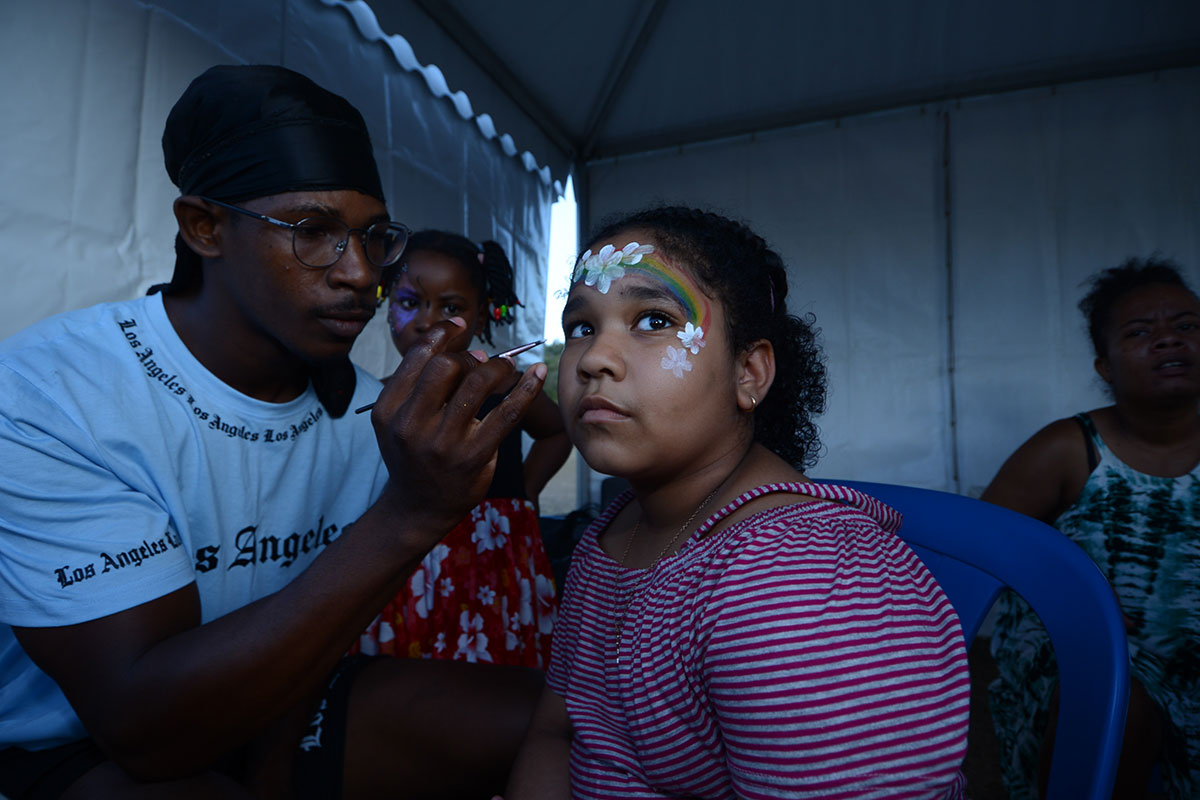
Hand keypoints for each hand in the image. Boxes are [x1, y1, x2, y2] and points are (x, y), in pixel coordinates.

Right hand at [370, 319, 546, 542]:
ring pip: (477, 383)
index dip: (443, 334)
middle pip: (447, 366)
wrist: (418, 507)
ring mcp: (443, 443)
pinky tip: (537, 374)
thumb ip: (420, 383)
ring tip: (506, 369)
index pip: (418, 357)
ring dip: (497, 368)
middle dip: (468, 357)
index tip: (460, 326)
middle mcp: (411, 425)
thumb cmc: (414, 454)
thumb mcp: (399, 420)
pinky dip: (526, 389)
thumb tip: (469, 345)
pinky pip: (507, 414)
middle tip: (481, 363)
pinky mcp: (474, 457)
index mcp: (389, 410)